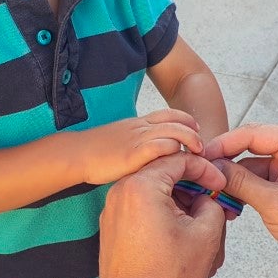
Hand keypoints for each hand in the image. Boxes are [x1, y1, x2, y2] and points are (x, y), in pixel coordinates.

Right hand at [79, 109, 202, 185]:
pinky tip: (180, 163)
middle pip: (177, 120)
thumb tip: (146, 155)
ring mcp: (138, 138)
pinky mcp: (135, 153)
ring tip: (199, 154)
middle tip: (202, 145)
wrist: (75, 153)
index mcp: (137, 123)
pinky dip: (176, 153)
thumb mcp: (119, 141)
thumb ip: (135, 144)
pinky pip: (162, 147)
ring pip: (175, 131)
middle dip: (194, 131)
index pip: (169, 114)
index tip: (195, 130)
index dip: (186, 120)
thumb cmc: (94, 152)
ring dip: (191, 141)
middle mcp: (141, 127)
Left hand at [99, 152, 226, 277]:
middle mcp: (120, 191)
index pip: (178, 159)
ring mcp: (112, 209)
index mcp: (141, 186)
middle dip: (191, 185)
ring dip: (177, 199)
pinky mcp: (112, 225)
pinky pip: (140, 206)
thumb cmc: (166, 277)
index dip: (205, 169)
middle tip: (212, 201)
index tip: (219, 184)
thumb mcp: (205, 235)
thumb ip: (211, 204)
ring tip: (199, 219)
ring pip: (152, 190)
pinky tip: (179, 228)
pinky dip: (161, 210)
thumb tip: (205, 198)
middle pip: (163, 173)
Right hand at [202, 125, 277, 274]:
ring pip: (253, 164)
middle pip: (251, 146)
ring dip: (234, 178)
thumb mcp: (275, 204)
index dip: (224, 144)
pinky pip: (261, 178)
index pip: (254, 134)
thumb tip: (212, 168)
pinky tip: (230, 202)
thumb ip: (241, 183)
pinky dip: (245, 189)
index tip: (200, 157)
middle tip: (200, 173)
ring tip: (212, 192)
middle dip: (227, 161)